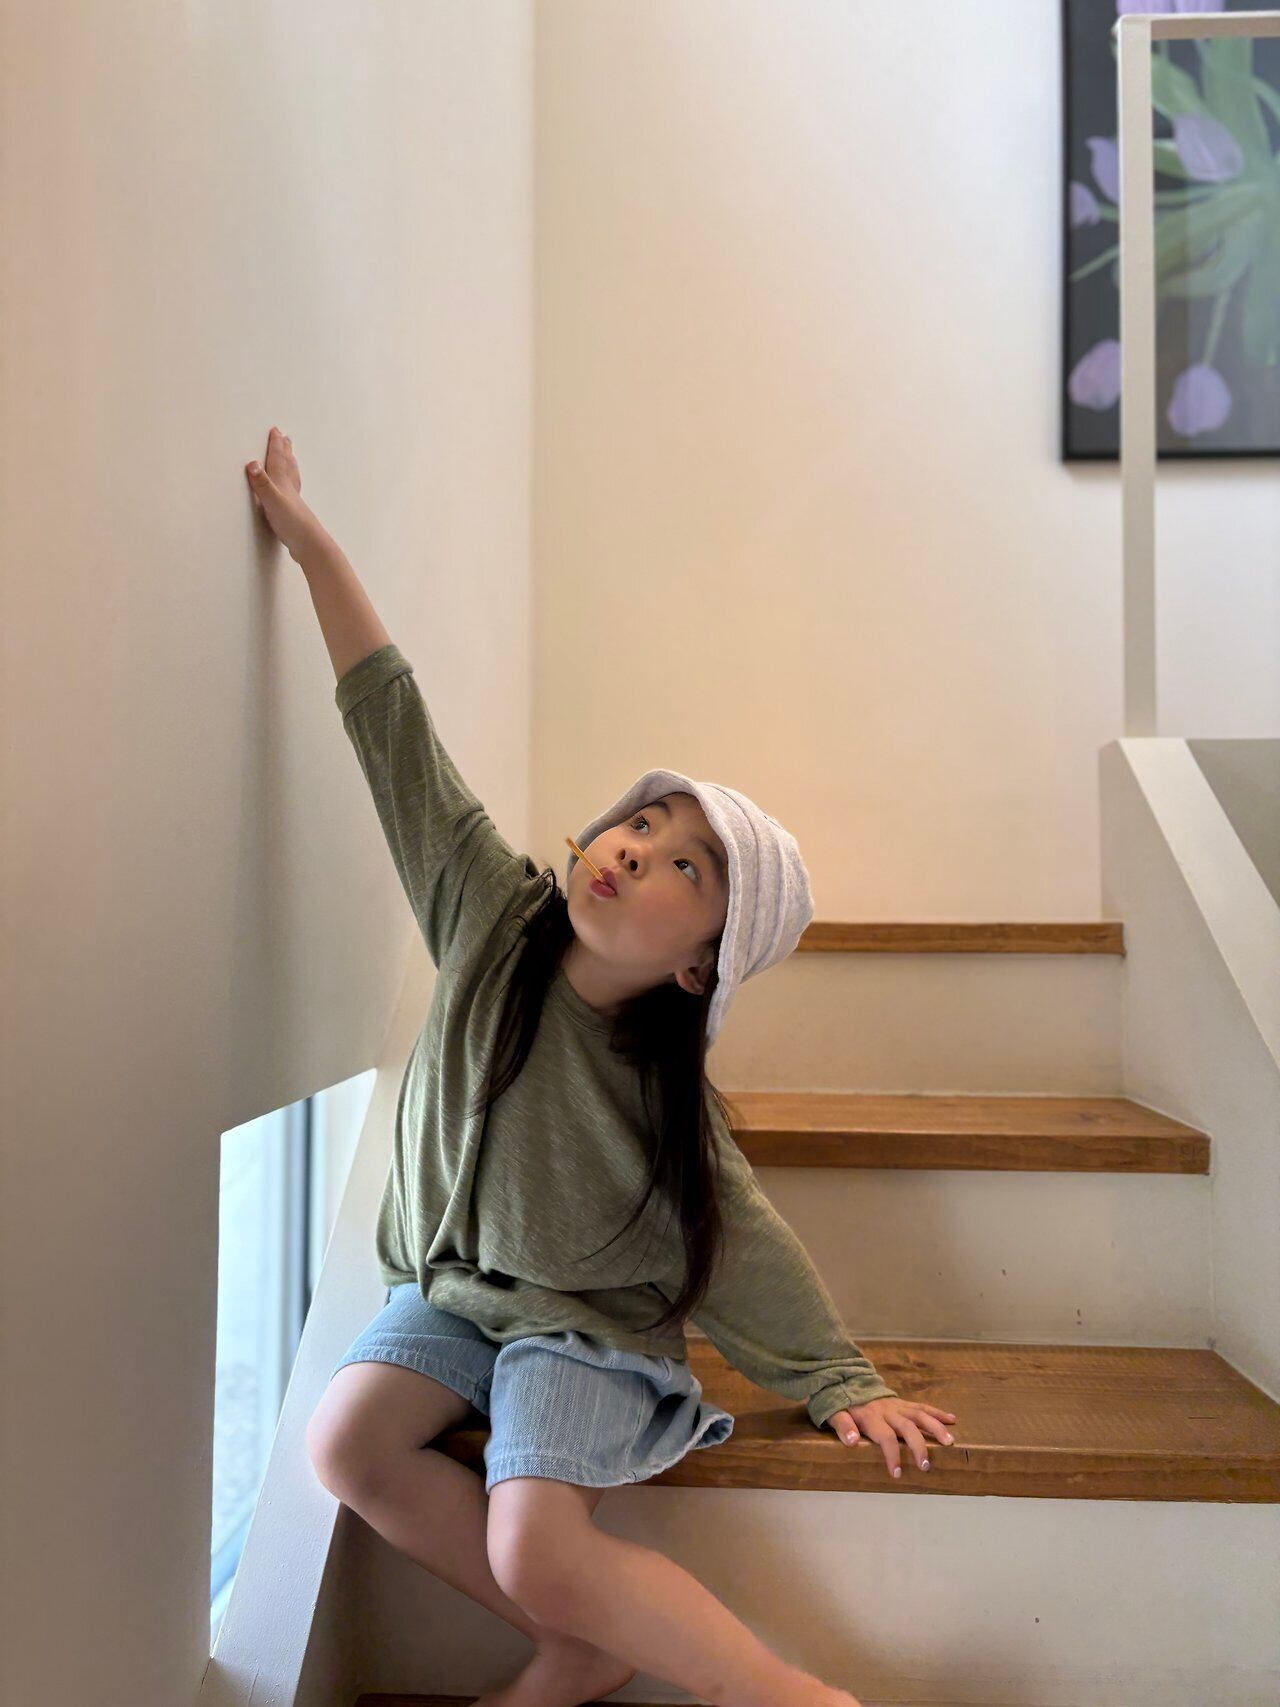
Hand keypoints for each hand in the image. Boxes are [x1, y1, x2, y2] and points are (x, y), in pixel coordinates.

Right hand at [244, 427, 330, 564]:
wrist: (309, 544)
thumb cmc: (292, 523)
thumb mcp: (273, 501)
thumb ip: (262, 484)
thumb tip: (252, 463)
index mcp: (282, 484)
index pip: (278, 459)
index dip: (276, 445)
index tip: (275, 431)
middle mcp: (289, 489)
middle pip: (287, 465)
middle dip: (284, 451)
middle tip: (285, 439)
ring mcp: (292, 501)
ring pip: (291, 478)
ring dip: (289, 465)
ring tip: (290, 458)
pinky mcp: (293, 513)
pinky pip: (291, 493)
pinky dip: (289, 485)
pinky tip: (289, 492)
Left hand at [825, 1397, 956, 1481]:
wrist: (846, 1380)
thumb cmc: (842, 1404)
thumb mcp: (834, 1414)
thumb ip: (842, 1426)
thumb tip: (852, 1441)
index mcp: (871, 1417)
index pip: (886, 1438)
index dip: (892, 1455)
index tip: (897, 1474)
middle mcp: (888, 1411)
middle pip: (908, 1427)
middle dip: (918, 1446)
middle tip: (926, 1466)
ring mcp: (897, 1405)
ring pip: (920, 1415)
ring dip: (936, 1428)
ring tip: (949, 1442)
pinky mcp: (902, 1403)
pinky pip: (921, 1406)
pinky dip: (937, 1413)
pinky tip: (952, 1419)